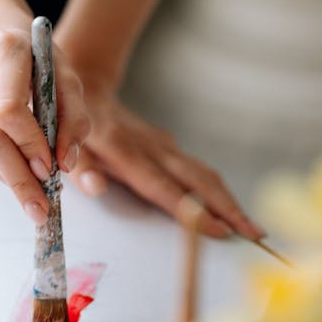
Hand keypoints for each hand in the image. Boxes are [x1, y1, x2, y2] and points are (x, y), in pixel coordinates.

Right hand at [0, 10, 90, 224]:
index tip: (51, 170)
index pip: (9, 109)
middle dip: (18, 177)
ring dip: (8, 177)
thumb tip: (64, 163)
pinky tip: (16, 172)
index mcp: (4, 49)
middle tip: (41, 208)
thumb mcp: (63, 71)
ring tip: (34, 199)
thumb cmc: (33, 52)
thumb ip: (73, 115)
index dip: (30, 144)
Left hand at [65, 74, 262, 239]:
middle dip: (229, 209)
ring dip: (230, 201)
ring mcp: (164, 146)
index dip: (193, 211)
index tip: (221, 230)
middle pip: (198, 181)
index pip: (163, 188)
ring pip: (205, 175)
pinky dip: (220, 191)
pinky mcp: (169, 147)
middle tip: (256, 235)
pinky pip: (200, 170)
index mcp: (126, 152)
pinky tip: (232, 210)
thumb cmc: (74, 124)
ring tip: (254, 228)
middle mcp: (152, 148)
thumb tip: (94, 188)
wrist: (88, 86)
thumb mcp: (66, 143)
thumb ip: (79, 167)